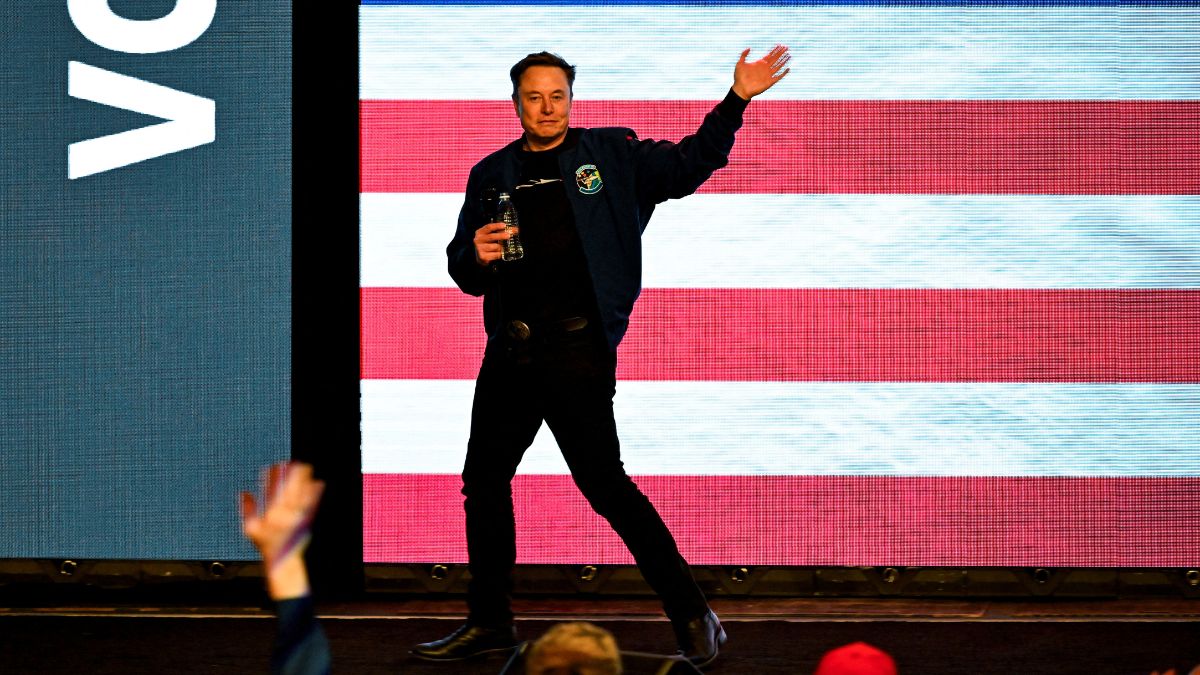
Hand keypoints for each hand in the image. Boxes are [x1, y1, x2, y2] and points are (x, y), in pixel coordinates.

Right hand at [241, 462, 324, 598]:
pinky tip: (318, 483)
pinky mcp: (307, 521)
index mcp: (271, 515)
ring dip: (303, 481)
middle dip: (290, 476)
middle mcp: (285, 515)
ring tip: (305, 467)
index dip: (273, 478)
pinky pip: (312, 504)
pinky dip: (315, 494)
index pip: (272, 492)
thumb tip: (244, 493)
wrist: (283, 560)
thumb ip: (247, 510)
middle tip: (292, 462)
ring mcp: (297, 518)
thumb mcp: (251, 530)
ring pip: (301, 495)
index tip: (274, 465)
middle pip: (289, 490)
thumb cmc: (266, 544)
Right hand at [474, 221, 513, 264]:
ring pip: (494, 246)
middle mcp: (478, 239)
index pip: (488, 227)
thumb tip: (514, 229)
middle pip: (491, 236)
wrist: (479, 256)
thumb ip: (500, 231)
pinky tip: (500, 253)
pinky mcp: (483, 256)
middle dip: (501, 236)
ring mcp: (480, 248)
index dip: (497, 226)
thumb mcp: (491, 235)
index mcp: (480, 232)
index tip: (504, 225)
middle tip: (509, 235)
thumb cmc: (487, 244)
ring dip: (501, 247)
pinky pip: (495, 255)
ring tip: (502, 247)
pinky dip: (499, 254)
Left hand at [732, 45, 790, 99]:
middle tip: (786, 47)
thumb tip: (749, 48)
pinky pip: (778, 77)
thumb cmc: (739, 78)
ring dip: (783, 61)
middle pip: (775, 59)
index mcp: (759, 64)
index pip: (769, 55)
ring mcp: (768, 75)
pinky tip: (788, 69)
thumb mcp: (740, 64)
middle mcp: (765, 68)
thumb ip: (744, 55)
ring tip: (789, 55)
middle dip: (781, 53)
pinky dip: (783, 73)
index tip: (780, 45)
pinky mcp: (769, 82)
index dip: (775, 50)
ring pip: (778, 66)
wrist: (741, 89)